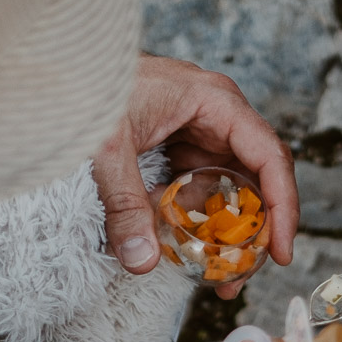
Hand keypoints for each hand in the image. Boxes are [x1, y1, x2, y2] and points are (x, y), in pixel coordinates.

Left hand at [91, 55, 298, 295]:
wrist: (58, 62)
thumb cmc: (88, 84)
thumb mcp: (107, 147)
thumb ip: (124, 204)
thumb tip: (141, 261)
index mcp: (216, 102)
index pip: (270, 157)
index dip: (283, 207)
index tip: (280, 251)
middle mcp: (217, 117)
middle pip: (256, 180)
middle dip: (254, 233)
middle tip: (238, 278)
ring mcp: (198, 132)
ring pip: (228, 190)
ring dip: (223, 232)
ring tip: (212, 277)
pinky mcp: (178, 147)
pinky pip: (198, 189)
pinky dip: (194, 220)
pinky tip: (181, 248)